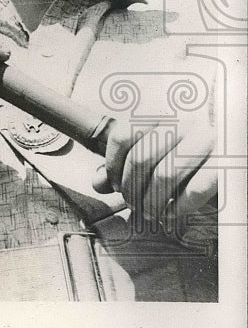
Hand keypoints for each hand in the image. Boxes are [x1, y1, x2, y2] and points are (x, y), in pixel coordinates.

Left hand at [92, 119, 216, 224]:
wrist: (230, 153)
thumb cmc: (182, 155)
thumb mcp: (150, 152)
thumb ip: (121, 164)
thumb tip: (97, 183)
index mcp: (160, 113)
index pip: (123, 135)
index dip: (112, 165)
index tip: (115, 184)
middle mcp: (182, 122)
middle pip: (141, 158)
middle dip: (131, 188)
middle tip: (132, 204)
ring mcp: (206, 140)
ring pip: (165, 175)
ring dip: (151, 202)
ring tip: (148, 213)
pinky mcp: (225, 164)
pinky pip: (195, 189)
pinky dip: (178, 207)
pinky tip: (170, 214)